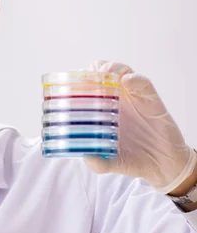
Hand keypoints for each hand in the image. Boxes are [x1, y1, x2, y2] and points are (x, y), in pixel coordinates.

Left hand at [83, 61, 196, 192]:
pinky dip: (134, 78)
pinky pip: (142, 82)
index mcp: (100, 111)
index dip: (76, 81)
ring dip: (111, 68)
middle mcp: (114, 100)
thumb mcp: (112, 163)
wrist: (163, 164)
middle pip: (99, 73)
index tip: (68, 83)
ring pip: (120, 71)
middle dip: (91, 70)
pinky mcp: (150, 98)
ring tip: (106, 73)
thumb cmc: (132, 159)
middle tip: (86, 76)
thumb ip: (99, 163)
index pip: (85, 87)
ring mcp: (132, 97)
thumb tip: (87, 158)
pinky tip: (127, 82)